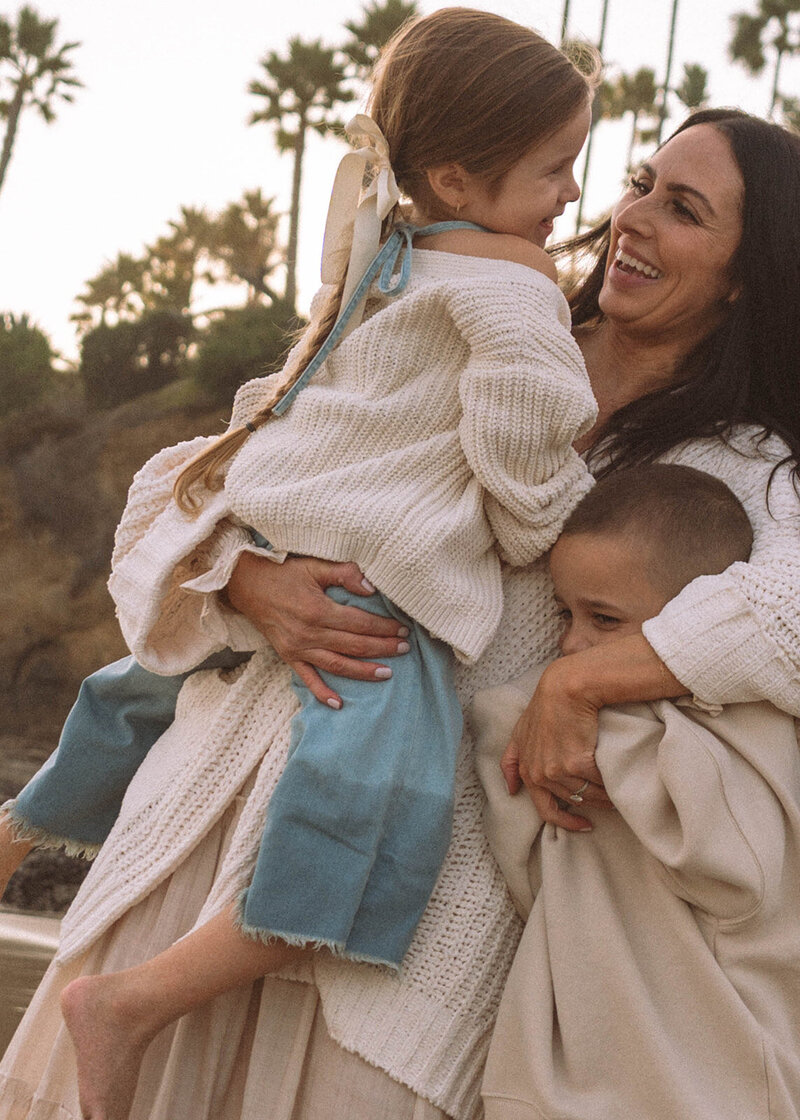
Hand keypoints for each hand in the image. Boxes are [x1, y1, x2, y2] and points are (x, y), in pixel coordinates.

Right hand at [225, 552, 408, 705]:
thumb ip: (343, 574)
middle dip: (382, 648)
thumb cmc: (282, 572)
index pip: (360, 623)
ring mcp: (298, 648)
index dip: (384, 628)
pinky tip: (339, 704)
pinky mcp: (288, 656)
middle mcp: (309, 633)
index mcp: (318, 610)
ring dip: (363, 671)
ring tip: (386, 673)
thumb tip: (372, 586)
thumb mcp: (313, 565)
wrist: (245, 584)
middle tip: (404, 649)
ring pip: (337, 665)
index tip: (402, 630)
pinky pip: (308, 678)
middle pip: (354, 645)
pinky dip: (323, 693)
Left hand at [500, 656, 610, 832]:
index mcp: (527, 771)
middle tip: (607, 804)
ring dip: (604, 797)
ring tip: (615, 792)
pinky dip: (610, 783)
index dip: (565, 821)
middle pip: (573, 801)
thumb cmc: (544, 708)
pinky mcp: (577, 763)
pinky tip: (617, 781)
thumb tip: (511, 790)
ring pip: (588, 794)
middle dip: (592, 805)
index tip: (583, 825)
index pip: (545, 810)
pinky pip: (599, 782)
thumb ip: (512, 761)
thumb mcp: (519, 733)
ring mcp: (558, 770)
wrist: (565, 689)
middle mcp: (540, 774)